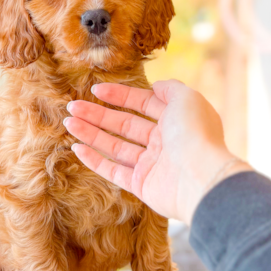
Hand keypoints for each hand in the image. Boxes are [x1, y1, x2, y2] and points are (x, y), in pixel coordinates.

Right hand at [64, 80, 251, 222]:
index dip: (120, 95)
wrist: (201, 177)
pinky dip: (95, 160)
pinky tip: (77, 148)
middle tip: (73, 107)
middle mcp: (163, 142)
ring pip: (115, 146)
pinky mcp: (141, 185)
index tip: (96, 89)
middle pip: (124, 125)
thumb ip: (170, 89)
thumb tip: (156, 85)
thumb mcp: (187, 98)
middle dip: (98, 115)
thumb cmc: (196, 133)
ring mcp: (152, 165)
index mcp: (175, 120)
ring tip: (69, 123)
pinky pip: (113, 171)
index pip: (143, 104)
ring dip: (91, 134)